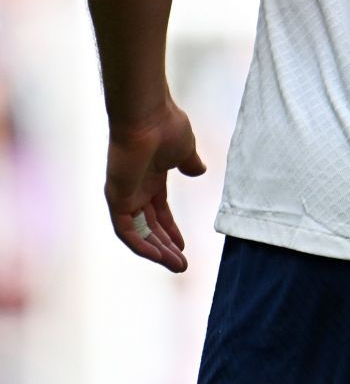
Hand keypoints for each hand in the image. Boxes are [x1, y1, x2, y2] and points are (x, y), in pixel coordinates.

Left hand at [105, 99, 205, 272]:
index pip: (159, 213)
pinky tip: (159, 256)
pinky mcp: (117, 200)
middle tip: (181, 264)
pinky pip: (126, 231)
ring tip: (176, 265)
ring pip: (138, 234)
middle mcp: (135, 191)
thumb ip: (190, 163)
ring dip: (156, 251)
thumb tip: (198, 171)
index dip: (170, 230)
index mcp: (151, 179)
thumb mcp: (185, 150)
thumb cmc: (167, 128)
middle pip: (148, 227)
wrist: (148, 118)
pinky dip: (142, 246)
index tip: (183, 245)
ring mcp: (125, 196)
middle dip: (166, 247)